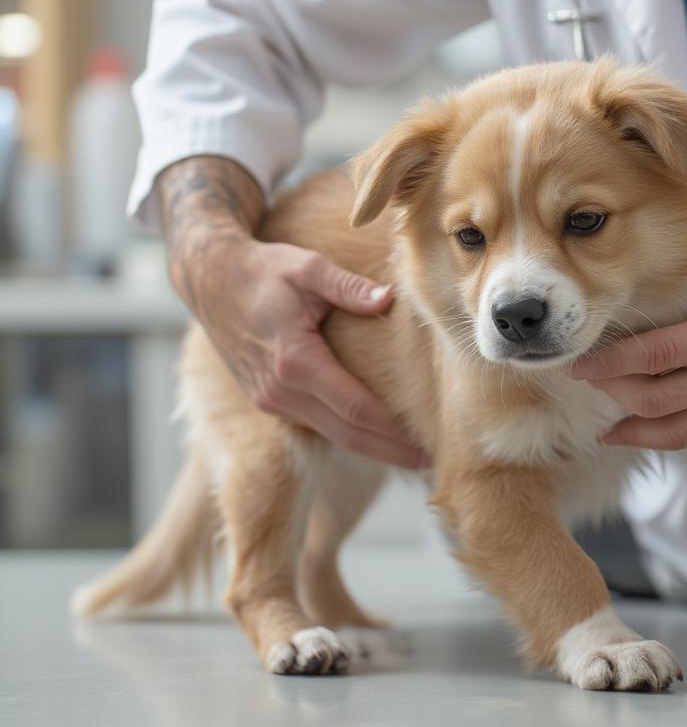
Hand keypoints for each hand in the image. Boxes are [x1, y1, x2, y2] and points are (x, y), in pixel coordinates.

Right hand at [187, 234, 431, 469]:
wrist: (210, 279)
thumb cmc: (263, 270)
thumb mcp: (307, 267)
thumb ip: (349, 287)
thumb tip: (389, 298)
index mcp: (295, 362)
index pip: (356, 409)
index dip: (394, 431)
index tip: (428, 442)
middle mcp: (281, 391)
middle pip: (348, 436)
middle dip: (391, 452)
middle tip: (432, 463)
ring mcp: (270, 400)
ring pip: (331, 435)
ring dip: (371, 447)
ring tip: (411, 453)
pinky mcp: (267, 399)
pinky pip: (315, 424)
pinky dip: (347, 433)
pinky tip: (374, 434)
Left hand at [569, 219, 686, 450]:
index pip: (658, 353)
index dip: (613, 360)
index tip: (582, 360)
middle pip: (652, 397)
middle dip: (609, 390)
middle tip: (581, 378)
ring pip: (669, 430)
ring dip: (629, 423)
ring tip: (601, 414)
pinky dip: (662, 436)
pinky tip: (638, 429)